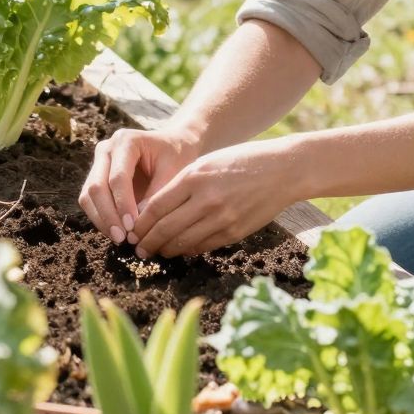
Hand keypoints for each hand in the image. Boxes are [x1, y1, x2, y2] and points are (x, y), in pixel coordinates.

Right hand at [78, 124, 202, 244]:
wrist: (175, 146)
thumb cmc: (177, 156)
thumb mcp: (174, 172)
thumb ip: (156, 195)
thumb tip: (137, 224)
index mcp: (126, 141)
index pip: (118, 177)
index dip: (123, 204)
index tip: (133, 226)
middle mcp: (106, 149)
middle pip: (96, 186)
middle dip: (108, 215)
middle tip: (122, 238)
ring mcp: (98, 162)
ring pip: (87, 195)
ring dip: (101, 219)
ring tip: (119, 238)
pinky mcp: (96, 177)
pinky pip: (90, 201)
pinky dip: (100, 218)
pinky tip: (116, 232)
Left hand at [128, 139, 302, 259]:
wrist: (282, 170)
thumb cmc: (240, 162)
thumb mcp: (206, 163)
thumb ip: (181, 185)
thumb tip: (153, 212)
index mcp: (194, 177)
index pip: (156, 208)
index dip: (140, 224)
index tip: (132, 232)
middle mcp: (206, 200)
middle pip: (165, 229)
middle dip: (147, 243)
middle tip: (138, 249)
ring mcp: (221, 219)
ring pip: (182, 243)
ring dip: (165, 250)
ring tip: (156, 252)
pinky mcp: (234, 233)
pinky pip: (203, 247)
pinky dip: (187, 250)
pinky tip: (180, 249)